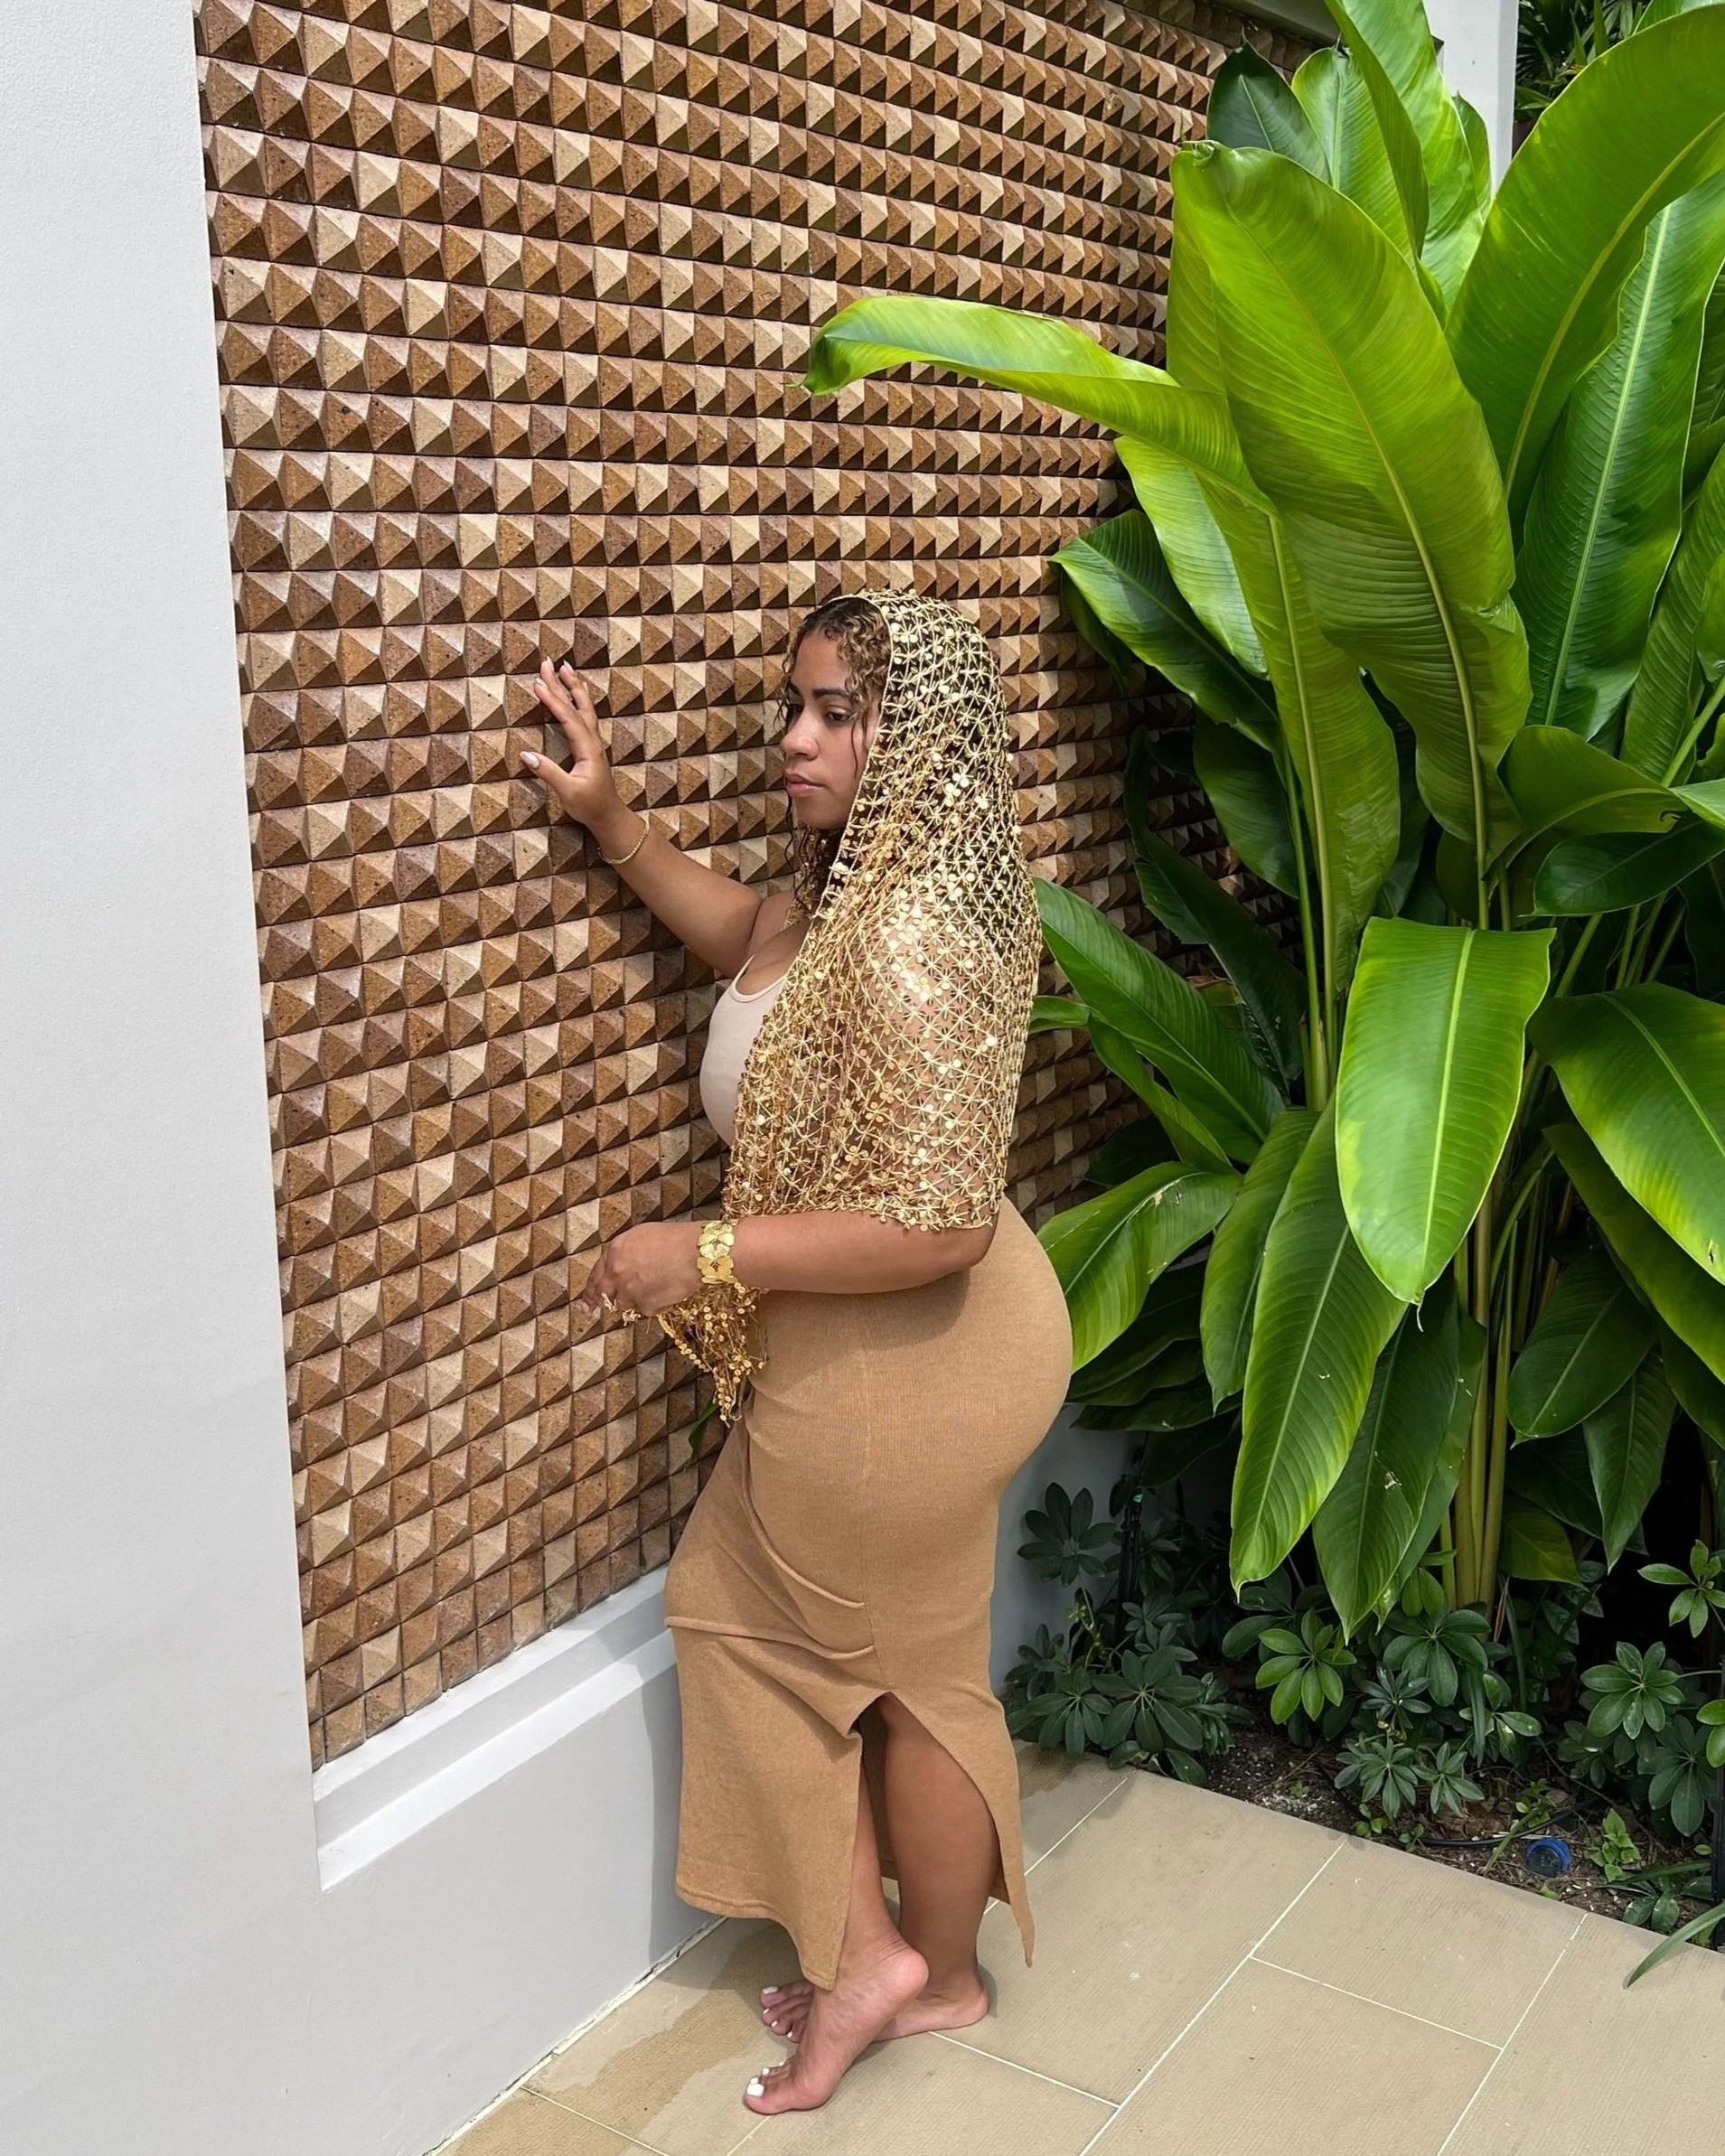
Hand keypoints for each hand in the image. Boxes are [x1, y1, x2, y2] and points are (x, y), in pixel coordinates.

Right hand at [521, 662, 631, 843]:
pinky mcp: (590, 746)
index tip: (538, 683)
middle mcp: (592, 740)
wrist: (609, 815)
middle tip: (548, 663)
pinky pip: (585, 715)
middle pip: (577, 706)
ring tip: (564, 668)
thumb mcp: (568, 792)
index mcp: (588, 749)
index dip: (553, 700)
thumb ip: (548, 773)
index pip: (569, 718)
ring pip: (584, 708)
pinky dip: (578, 699)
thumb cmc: (590, 806)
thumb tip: (525, 755)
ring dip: (573, 687)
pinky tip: (575, 693)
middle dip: (562, 684)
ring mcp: (593, 742)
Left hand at [578, 1221, 704, 1319]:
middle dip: (596, 1302)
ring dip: (633, 1300)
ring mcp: (630, 1290)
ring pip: (623, 1304)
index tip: (587, 1296)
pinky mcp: (645, 1305)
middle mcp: (617, 1271)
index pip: (596, 1272)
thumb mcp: (642, 1236)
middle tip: (590, 1310)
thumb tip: (623, 1262)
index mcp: (615, 1250)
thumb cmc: (675, 1238)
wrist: (695, 1251)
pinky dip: (656, 1305)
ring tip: (651, 1290)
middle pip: (602, 1292)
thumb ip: (626, 1252)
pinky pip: (646, 1310)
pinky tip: (668, 1293)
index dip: (591, 1286)